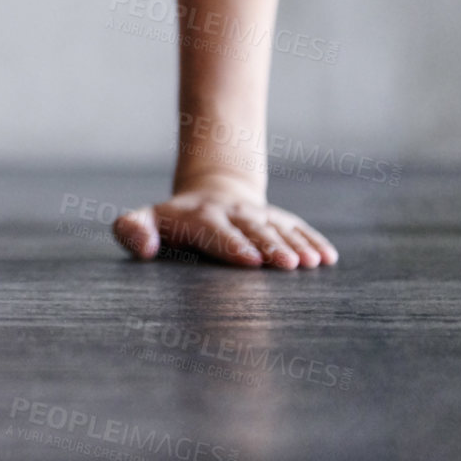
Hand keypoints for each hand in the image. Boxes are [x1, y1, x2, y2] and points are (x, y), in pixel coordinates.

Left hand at [112, 181, 338, 269]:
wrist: (210, 195)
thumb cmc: (173, 222)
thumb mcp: (146, 220)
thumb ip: (132, 229)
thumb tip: (141, 246)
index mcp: (200, 217)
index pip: (216, 231)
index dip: (232, 245)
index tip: (250, 260)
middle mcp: (233, 213)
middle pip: (253, 230)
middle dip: (271, 246)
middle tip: (289, 265)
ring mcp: (258, 215)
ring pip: (278, 229)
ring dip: (296, 244)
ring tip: (312, 262)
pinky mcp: (278, 219)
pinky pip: (298, 228)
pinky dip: (313, 241)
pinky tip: (328, 257)